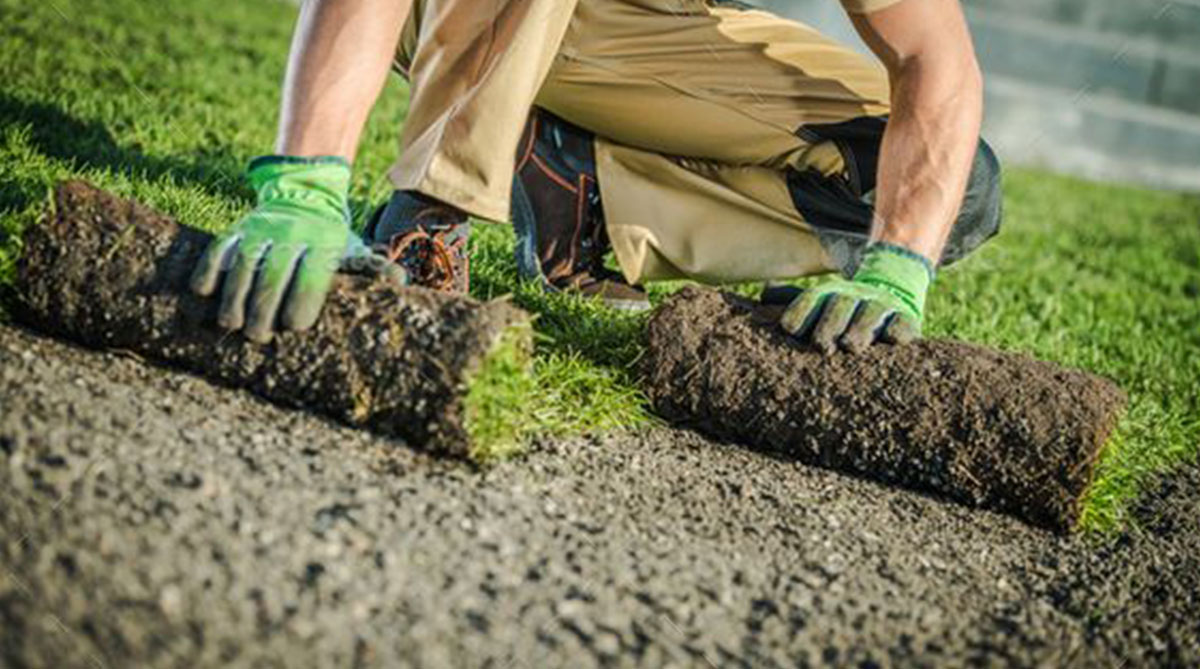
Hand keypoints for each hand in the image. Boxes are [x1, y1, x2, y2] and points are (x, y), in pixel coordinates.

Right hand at [191, 156, 360, 341]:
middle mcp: (292, 234)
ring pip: (244, 262)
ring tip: (230, 324)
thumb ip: (373, 267)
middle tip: (257, 336)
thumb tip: (399, 281)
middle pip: (274, 272)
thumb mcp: (355, 249)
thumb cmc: (332, 239)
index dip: (301, 300)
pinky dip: (209, 267)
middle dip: (263, 306)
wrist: (305, 194)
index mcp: (324, 243)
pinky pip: (220, 246)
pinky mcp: (239, 228)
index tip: (293, 327)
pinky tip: (202, 292)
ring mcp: (262, 229)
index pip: (312, 274)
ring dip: (234, 294)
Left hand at [780, 243, 933, 353]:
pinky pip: (904, 323)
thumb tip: (763, 296)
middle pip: (840, 305)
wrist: (894, 284)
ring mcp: (882, 305)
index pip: (811, 299)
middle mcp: (854, 296)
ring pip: (871, 313)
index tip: (789, 329)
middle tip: (822, 345)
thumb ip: (791, 300)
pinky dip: (899, 331)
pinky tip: (892, 340)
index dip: (800, 312)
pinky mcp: (907, 318)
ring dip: (861, 328)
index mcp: (829, 293)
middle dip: (829, 324)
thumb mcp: (819, 300)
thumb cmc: (844, 306)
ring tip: (852, 345)